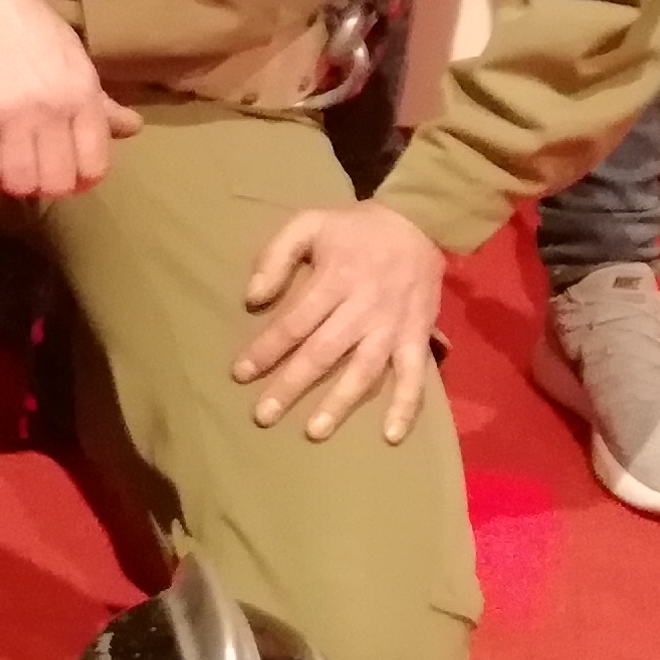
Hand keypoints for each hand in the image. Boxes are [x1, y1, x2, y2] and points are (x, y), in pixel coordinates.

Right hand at [0, 0, 138, 199]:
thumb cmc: (23, 20)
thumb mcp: (70, 55)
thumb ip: (98, 101)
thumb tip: (133, 128)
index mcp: (83, 91)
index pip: (95, 163)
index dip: (81, 179)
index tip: (66, 175)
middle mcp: (53, 108)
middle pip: (57, 182)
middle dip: (45, 186)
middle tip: (31, 172)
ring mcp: (13, 114)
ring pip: (21, 183)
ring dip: (13, 185)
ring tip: (5, 171)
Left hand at [235, 201, 446, 443]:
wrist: (418, 222)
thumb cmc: (354, 228)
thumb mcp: (309, 223)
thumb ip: (276, 255)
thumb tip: (252, 298)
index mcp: (334, 279)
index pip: (294, 322)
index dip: (266, 349)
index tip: (240, 374)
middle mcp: (363, 308)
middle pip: (323, 352)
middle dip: (291, 385)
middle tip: (264, 416)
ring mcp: (392, 327)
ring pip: (364, 371)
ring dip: (340, 403)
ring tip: (314, 431)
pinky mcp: (417, 337)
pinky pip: (415, 376)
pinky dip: (406, 407)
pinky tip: (391, 437)